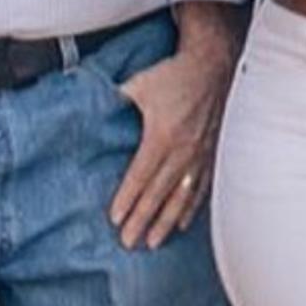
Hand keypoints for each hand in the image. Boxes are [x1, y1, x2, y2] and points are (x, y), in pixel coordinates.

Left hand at [103, 36, 226, 248]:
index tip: (115, 219)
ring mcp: (201, 153)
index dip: (127, 199)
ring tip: (153, 242)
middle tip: (129, 242)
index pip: (140, 176)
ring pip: (182, 196)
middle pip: (159, 193)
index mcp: (162, 135)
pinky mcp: (214, 152)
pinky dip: (191, 208)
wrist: (215, 62)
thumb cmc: (175, 73)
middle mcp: (183, 150)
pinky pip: (203, 187)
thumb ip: (115, 100)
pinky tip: (181, 223)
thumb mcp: (139, 84)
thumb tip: (90, 108)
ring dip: (166, 221)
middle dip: (142, 219)